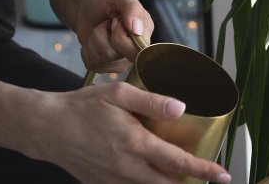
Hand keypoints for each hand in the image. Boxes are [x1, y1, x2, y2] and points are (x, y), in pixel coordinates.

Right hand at [32, 83, 231, 183]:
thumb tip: (182, 108)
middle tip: (210, 177)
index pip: (178, 163)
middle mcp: (126, 168)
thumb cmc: (82, 107)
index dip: (204, 170)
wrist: (45, 128)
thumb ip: (151, 102)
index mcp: (134, 144)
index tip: (223, 175)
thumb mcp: (118, 93)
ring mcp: (113, 181)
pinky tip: (154, 176)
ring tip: (185, 176)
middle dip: (192, 183)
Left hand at [75, 0, 154, 73]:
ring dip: (94, 40)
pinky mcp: (106, 65)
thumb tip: (138, 30)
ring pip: (103, 60)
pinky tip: (93, 39)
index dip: (120, 36)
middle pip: (119, 57)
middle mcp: (136, 46)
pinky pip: (93, 65)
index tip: (113, 20)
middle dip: (104, 38)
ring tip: (99, 28)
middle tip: (106, 24)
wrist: (84, 6)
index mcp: (145, 29)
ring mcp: (121, 59)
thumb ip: (132, 7)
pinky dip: (87, 50)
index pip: (138, 47)